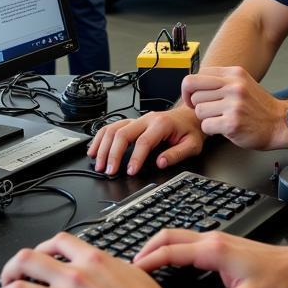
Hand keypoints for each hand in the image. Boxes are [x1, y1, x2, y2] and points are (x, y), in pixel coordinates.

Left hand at [0, 233, 177, 287]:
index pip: (55, 241)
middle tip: (9, 278)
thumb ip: (105, 265)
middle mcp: (73, 277)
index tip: (37, 257)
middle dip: (11, 268)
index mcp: (90, 259)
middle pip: (27, 259)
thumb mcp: (127, 268)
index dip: (40, 248)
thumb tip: (99, 265)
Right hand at [88, 107, 204, 175]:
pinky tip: (94, 149)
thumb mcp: (192, 145)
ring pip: (114, 129)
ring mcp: (138, 120)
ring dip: (103, 146)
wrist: (190, 115)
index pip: (144, 141)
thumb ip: (177, 154)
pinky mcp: (133, 122)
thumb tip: (160, 163)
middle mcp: (147, 119)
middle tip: (109, 171)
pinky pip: (112, 127)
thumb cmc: (191, 130)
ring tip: (98, 164)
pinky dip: (100, 138)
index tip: (130, 171)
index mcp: (162, 124)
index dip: (135, 157)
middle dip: (113, 153)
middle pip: (123, 133)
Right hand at [135, 229, 287, 287]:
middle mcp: (213, 239)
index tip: (132, 272)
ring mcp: (216, 238)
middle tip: (131, 267)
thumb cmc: (276, 281)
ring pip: (178, 234)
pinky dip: (171, 247)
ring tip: (144, 264)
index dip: (148, 261)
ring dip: (158, 246)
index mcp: (214, 251)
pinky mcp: (221, 242)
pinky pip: (187, 240)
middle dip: (147, 248)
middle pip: (169, 235)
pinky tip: (169, 262)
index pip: (171, 251)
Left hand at [182, 67, 287, 150]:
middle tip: (208, 111)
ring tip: (220, 119)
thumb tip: (193, 84)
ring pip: (198, 110)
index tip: (195, 98)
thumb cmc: (259, 106)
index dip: (191, 90)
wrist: (279, 123)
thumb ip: (220, 80)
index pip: (196, 76)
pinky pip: (206, 125)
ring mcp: (233, 105)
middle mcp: (233, 86)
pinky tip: (223, 128)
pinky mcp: (232, 123)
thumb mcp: (242, 83)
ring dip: (206, 118)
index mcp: (234, 74)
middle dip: (197, 105)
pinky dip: (211, 130)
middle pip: (194, 93)